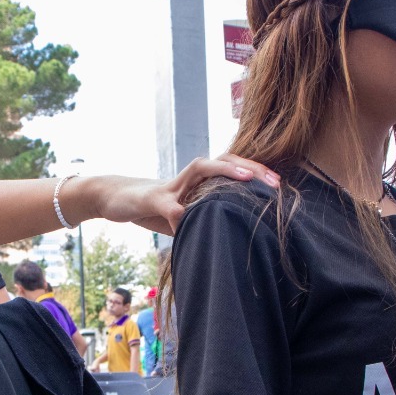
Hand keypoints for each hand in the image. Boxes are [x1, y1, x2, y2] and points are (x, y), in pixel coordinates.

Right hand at [95, 154, 278, 235]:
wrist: (116, 198)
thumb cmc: (156, 208)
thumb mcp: (186, 215)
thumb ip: (206, 218)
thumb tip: (236, 234)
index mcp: (200, 181)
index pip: (233, 168)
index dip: (257, 172)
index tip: (280, 184)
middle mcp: (189, 177)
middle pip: (224, 160)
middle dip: (251, 168)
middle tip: (274, 182)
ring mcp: (171, 186)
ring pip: (200, 169)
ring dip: (225, 171)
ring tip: (247, 179)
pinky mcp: (152, 199)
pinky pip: (170, 208)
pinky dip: (181, 217)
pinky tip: (191, 227)